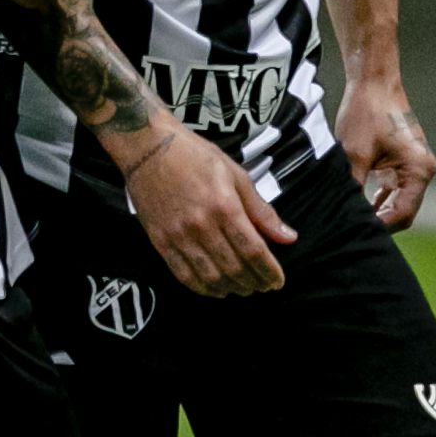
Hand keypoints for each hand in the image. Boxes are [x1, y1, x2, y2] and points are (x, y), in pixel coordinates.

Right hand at [120, 125, 296, 295]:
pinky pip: (183, 275)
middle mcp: (202, 225)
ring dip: (231, 289)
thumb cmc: (195, 156)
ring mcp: (178, 236)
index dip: (270, 272)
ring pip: (210, 277)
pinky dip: (203, 289)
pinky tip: (216, 289)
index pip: (254, 251)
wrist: (147, 147)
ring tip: (243, 289)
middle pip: (234, 268)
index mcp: (225, 206)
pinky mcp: (160, 242)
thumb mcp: (236, 175)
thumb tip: (288, 237)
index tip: (278, 282)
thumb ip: (261, 210)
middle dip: (254, 283)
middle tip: (263, 286)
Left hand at [336, 81, 435, 229]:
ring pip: (400, 201)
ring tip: (354, 219)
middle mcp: (423, 169)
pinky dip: (381, 199)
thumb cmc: (366, 113)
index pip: (403, 213)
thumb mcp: (353, 155)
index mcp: (419, 169)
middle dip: (381, 222)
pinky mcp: (405, 161)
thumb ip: (352, 188)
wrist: (373, 82)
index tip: (356, 229)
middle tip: (352, 228)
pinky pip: (396, 189)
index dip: (380, 226)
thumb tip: (342, 214)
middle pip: (405, 211)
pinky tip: (361, 205)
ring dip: (380, 211)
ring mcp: (416, 165)